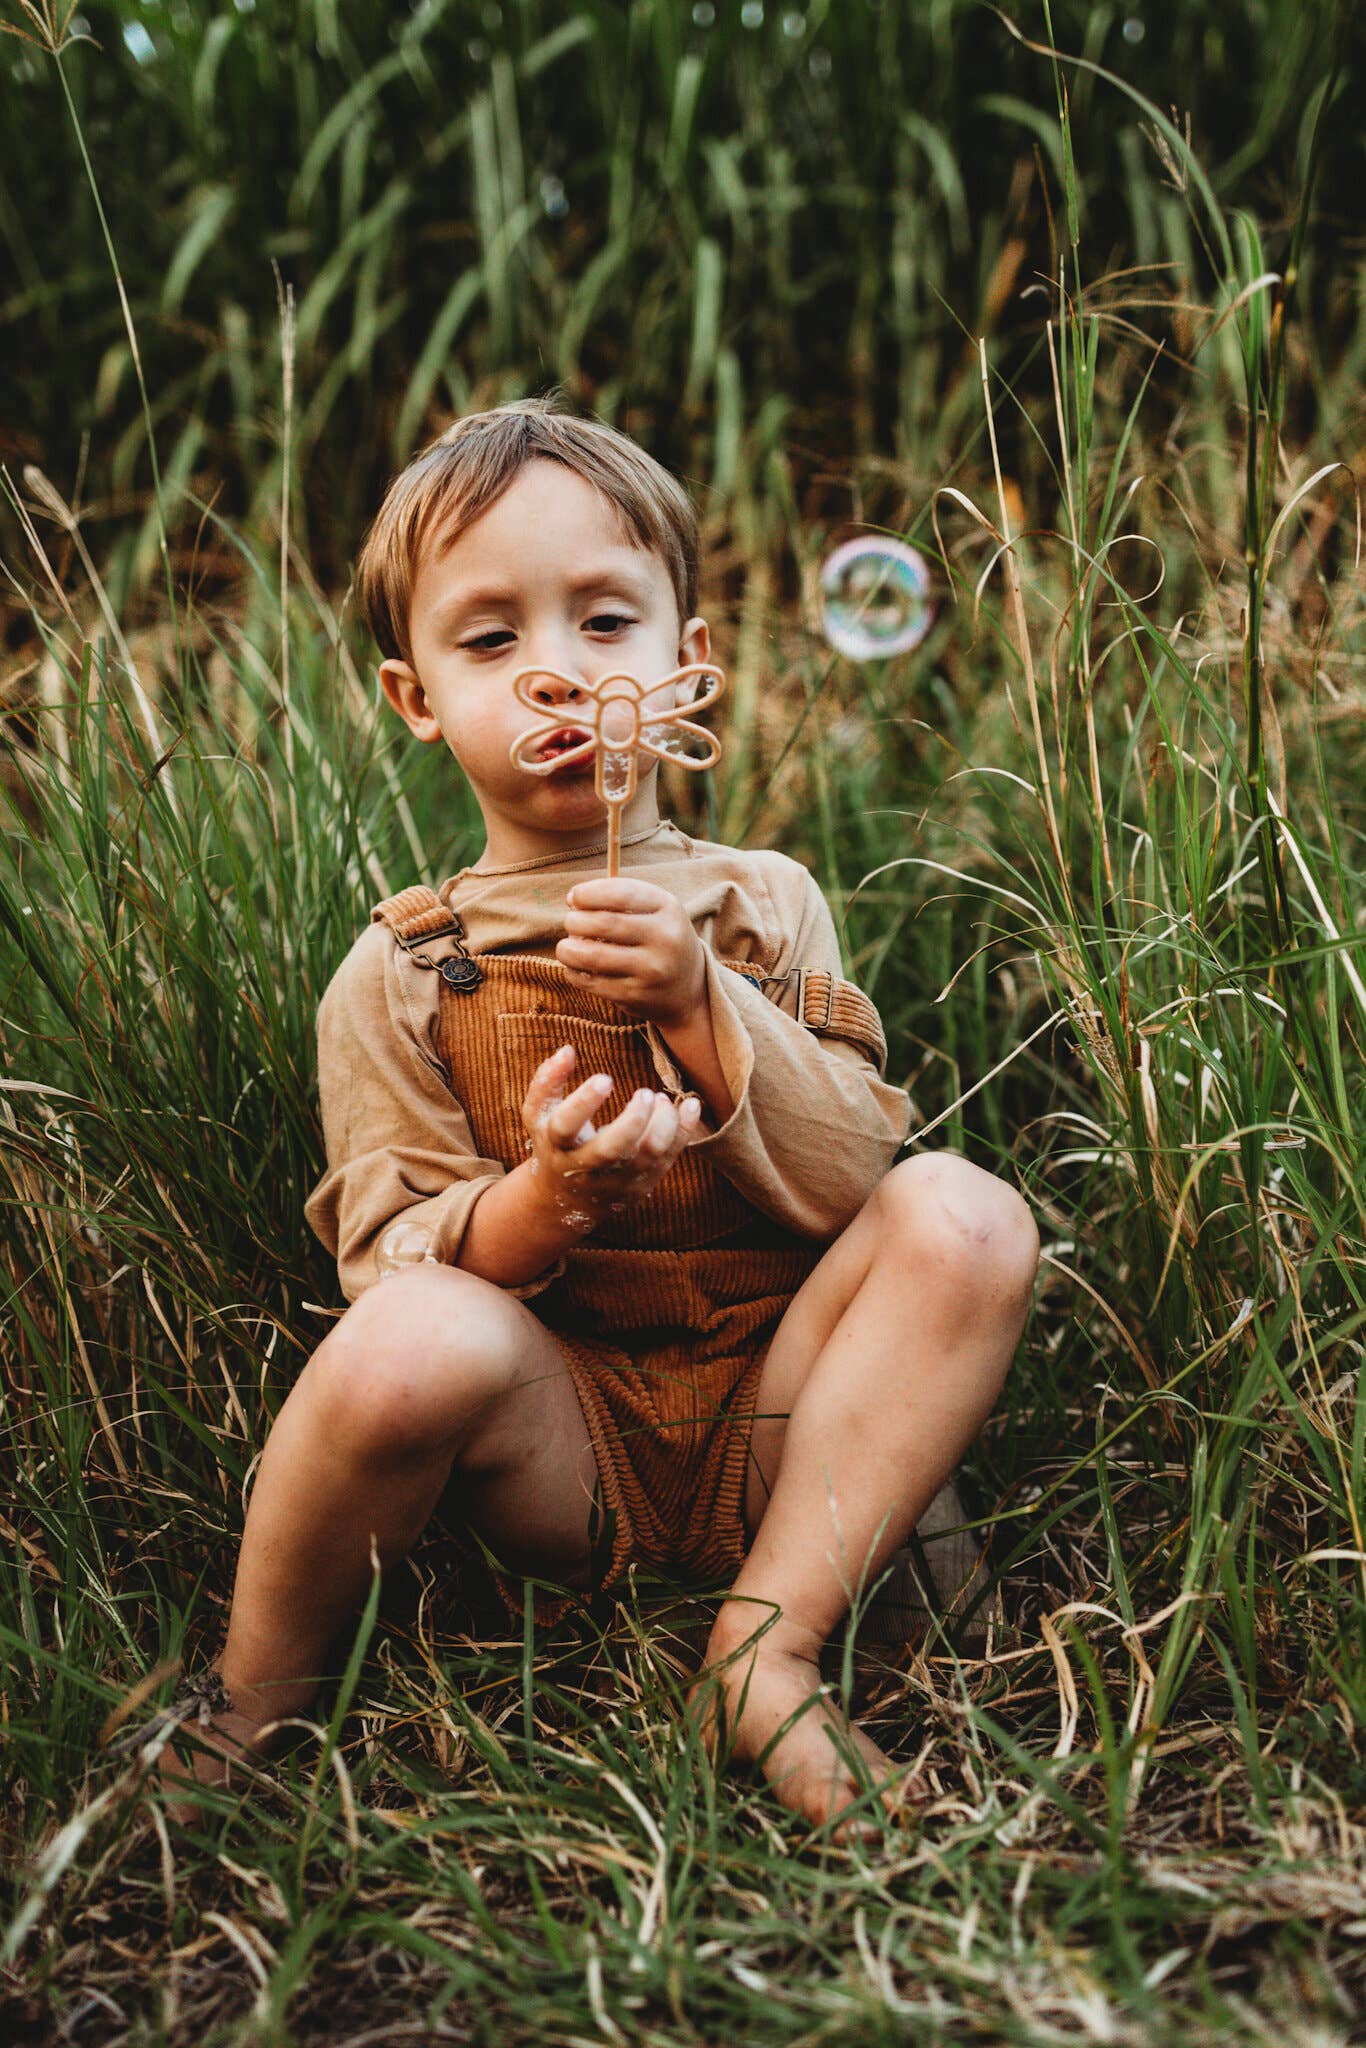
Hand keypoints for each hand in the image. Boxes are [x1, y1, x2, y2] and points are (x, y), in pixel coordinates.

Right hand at [522, 1044, 700, 1228]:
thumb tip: (568, 1049)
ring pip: (647, 1153)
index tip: (604, 1078)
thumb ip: (548, 1081)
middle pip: (611, 1149)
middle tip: (645, 1093)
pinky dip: (683, 1129)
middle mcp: (587, 1167)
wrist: (568, 1201)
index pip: (566, 1126)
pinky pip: (669, 1156)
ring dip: (663, 1121)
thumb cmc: (556, 1144)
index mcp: (557, 1146)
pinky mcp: (643, 1182)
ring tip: (660, 1098)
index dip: (583, 1103)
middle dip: (633, 1120)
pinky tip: (691, 1104)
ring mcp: (618, 1178)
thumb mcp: (539, 1116)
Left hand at [555, 878, 705, 1028]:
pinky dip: (574, 972)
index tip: (573, 898)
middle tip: (570, 922)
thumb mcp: (655, 910)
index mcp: (669, 909)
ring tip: (566, 947)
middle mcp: (665, 939)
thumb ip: (618, 898)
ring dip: (567, 949)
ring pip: (592, 955)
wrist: (688, 989)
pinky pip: (592, 982)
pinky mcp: (636, 995)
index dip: (588, 893)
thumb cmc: (658, 939)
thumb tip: (572, 900)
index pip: (620, 893)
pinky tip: (575, 966)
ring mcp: (651, 970)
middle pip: (604, 923)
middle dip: (575, 921)